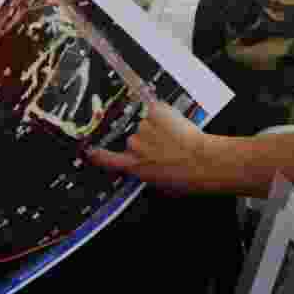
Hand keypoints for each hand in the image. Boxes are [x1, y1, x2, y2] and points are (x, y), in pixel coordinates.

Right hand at [86, 100, 218, 192]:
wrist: (203, 161)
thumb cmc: (187, 177)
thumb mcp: (161, 184)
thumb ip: (148, 172)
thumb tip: (149, 167)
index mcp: (133, 165)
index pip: (106, 159)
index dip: (96, 154)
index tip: (90, 150)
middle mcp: (134, 145)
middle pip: (132, 137)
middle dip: (147, 139)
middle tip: (166, 145)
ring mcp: (143, 127)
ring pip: (146, 122)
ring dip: (158, 126)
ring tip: (175, 136)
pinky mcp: (155, 112)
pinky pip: (155, 109)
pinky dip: (164, 114)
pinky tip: (175, 124)